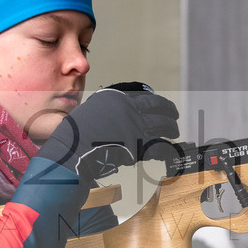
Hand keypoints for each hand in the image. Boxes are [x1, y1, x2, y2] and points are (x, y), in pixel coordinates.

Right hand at [38, 82, 178, 179]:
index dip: (156, 101)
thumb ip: (107, 110)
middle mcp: (129, 109)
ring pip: (163, 124)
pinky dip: (167, 149)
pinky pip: (160, 146)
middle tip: (174, 115)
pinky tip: (169, 151)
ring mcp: (136, 126)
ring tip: (174, 131)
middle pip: (158, 106)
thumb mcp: (90, 110)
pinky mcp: (139, 145)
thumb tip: (117, 116)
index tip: (161, 105)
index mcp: (117, 98)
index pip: (144, 96)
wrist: (73, 150)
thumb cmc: (75, 134)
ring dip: (171, 128)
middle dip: (170, 111)